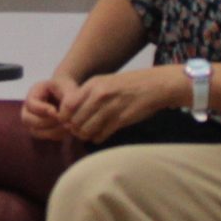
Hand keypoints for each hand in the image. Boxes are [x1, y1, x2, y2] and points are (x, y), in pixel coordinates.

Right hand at [21, 76, 78, 140]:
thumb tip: (60, 116)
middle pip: (27, 119)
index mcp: (33, 94)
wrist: (68, 94)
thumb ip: (67, 99)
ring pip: (35, 131)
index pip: (30, 104)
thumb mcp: (68, 87)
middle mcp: (29, 108)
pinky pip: (46, 137)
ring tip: (67, 126)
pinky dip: (57, 135)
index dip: (42, 109)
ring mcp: (33, 121)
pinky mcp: (42, 130)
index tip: (55, 111)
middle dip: (45, 122)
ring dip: (52, 131)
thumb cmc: (66, 88)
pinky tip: (68, 130)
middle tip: (61, 121)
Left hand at [59, 66, 187, 142]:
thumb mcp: (105, 82)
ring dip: (85, 135)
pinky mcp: (120, 120)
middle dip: (74, 129)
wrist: (154, 86)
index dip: (65, 116)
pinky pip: (101, 135)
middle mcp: (98, 96)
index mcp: (92, 85)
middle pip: (75, 120)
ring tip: (89, 134)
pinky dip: (97, 138)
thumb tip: (69, 112)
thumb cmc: (128, 85)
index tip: (69, 120)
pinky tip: (100, 135)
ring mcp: (110, 108)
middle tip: (79, 131)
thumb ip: (87, 95)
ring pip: (86, 130)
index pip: (67, 105)